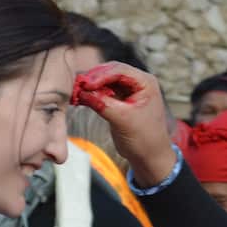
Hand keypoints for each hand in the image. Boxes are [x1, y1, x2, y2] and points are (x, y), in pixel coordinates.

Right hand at [74, 63, 177, 187]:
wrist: (149, 156)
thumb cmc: (144, 139)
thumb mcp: (123, 120)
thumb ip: (103, 104)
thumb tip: (82, 92)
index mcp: (145, 82)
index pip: (120, 70)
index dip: (101, 75)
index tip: (86, 84)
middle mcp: (138, 82)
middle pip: (111, 71)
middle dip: (94, 78)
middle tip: (77, 86)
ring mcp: (129, 90)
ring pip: (105, 81)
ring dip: (91, 86)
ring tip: (77, 92)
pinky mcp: (120, 99)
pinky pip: (103, 91)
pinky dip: (93, 94)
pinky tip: (81, 98)